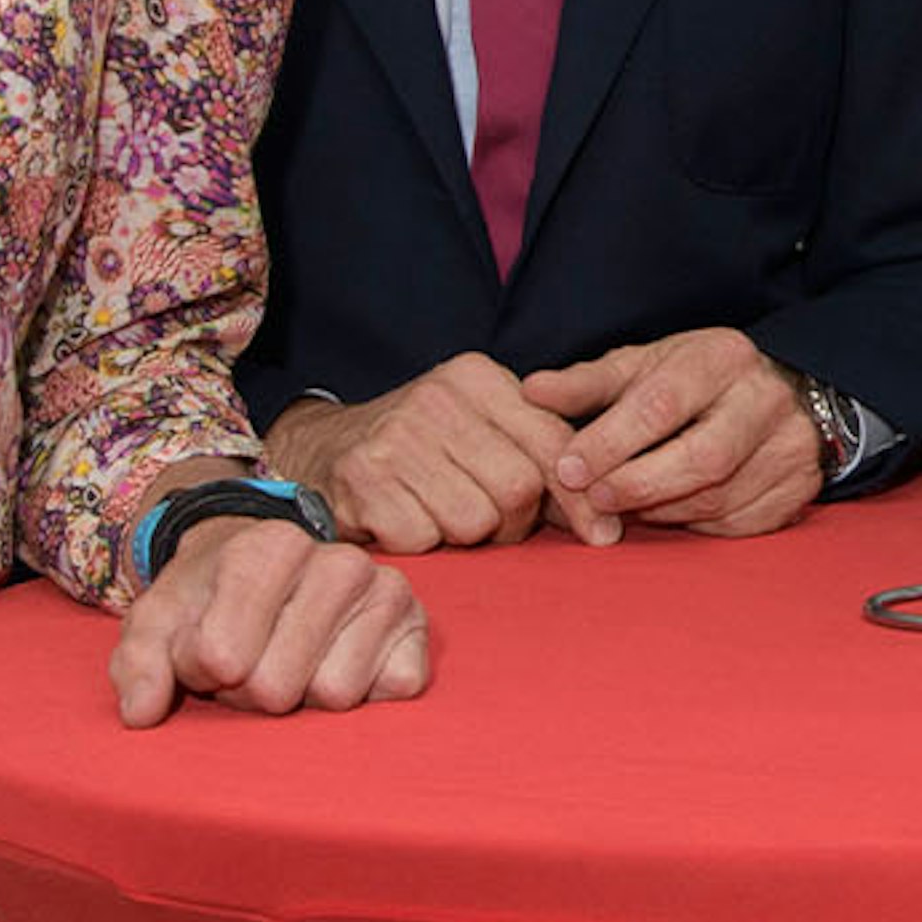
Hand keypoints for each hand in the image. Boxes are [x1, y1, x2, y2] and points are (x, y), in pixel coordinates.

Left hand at [111, 517, 428, 725]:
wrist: (271, 579)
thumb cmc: (211, 605)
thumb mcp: (157, 624)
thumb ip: (138, 664)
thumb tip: (143, 712)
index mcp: (269, 547)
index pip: (219, 653)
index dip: (200, 669)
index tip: (205, 651)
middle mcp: (337, 560)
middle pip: (275, 686)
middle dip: (251, 691)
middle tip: (251, 663)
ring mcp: (386, 591)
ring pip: (334, 693)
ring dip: (303, 696)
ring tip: (291, 664)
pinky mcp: (418, 630)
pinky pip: (391, 691)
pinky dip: (360, 696)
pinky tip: (338, 665)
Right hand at [262, 357, 612, 551]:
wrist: (318, 447)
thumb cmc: (419, 444)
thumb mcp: (479, 426)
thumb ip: (538, 454)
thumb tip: (603, 516)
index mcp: (476, 377)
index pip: (551, 441)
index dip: (580, 497)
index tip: (602, 533)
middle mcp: (437, 399)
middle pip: (518, 488)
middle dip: (513, 522)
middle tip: (488, 522)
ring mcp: (395, 438)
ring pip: (474, 520)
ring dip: (464, 535)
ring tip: (438, 512)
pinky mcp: (362, 482)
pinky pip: (424, 539)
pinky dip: (421, 543)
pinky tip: (403, 518)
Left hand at [522, 326, 821, 537]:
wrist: (789, 388)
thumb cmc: (699, 378)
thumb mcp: (646, 364)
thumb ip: (588, 382)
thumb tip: (530, 391)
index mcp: (721, 358)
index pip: (662, 404)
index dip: (611, 441)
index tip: (569, 467)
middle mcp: (764, 399)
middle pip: (700, 458)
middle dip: (637, 485)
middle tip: (593, 501)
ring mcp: (790, 447)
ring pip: (717, 498)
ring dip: (661, 510)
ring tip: (625, 507)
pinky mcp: (799, 490)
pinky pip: (738, 524)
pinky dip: (697, 527)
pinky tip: (673, 514)